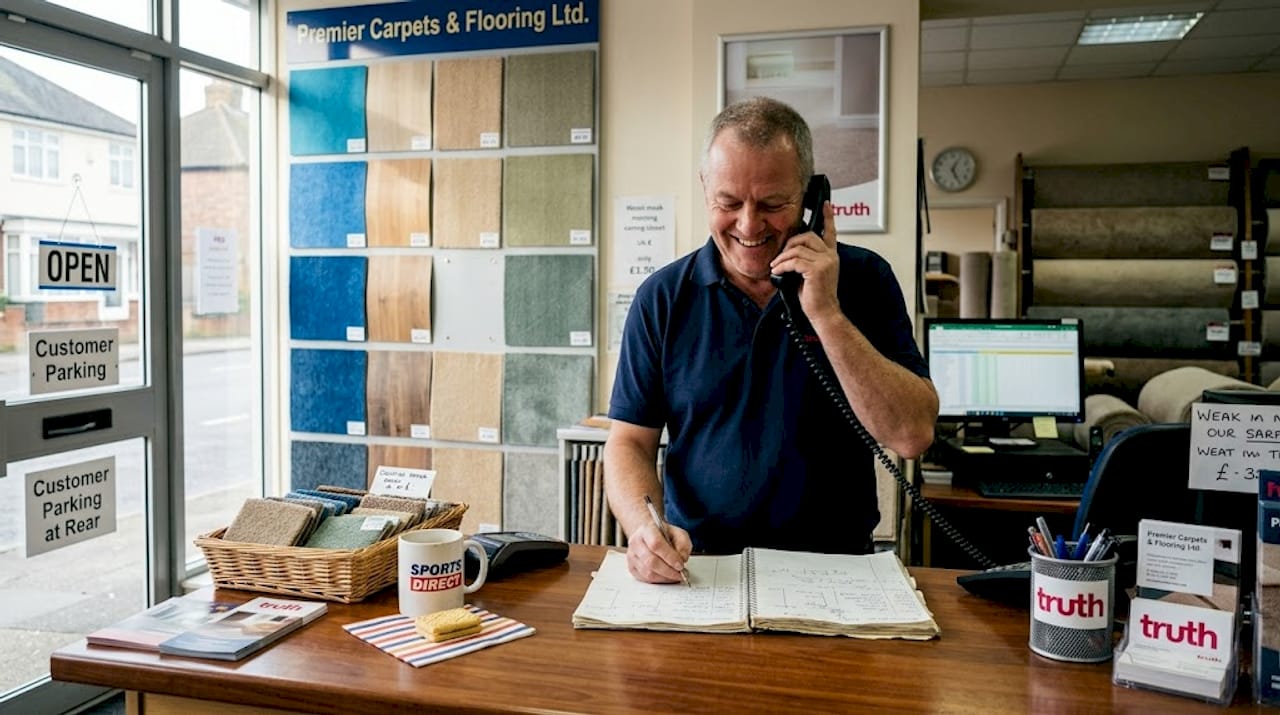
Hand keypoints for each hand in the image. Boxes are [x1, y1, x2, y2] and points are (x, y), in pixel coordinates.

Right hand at [626, 521, 691, 583]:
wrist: (650, 536)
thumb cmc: (664, 535)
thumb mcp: (678, 534)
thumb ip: (683, 544)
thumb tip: (682, 558)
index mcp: (646, 530)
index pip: (656, 544)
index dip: (669, 557)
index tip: (680, 565)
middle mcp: (635, 542)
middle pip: (651, 561)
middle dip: (668, 571)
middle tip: (680, 574)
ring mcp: (631, 556)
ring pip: (648, 572)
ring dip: (665, 577)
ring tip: (675, 576)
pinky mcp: (631, 567)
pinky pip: (645, 579)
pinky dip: (659, 580)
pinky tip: (667, 577)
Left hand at [769, 199, 840, 320]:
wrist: (823, 313)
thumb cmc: (815, 297)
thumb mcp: (809, 274)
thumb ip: (804, 260)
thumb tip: (788, 252)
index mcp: (830, 256)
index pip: (830, 232)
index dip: (828, 217)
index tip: (826, 204)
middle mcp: (830, 256)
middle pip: (807, 236)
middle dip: (790, 244)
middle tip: (780, 256)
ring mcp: (825, 262)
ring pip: (798, 248)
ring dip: (782, 257)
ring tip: (775, 266)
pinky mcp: (817, 270)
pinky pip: (794, 260)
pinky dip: (782, 265)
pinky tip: (776, 271)